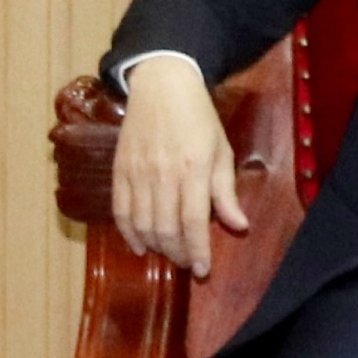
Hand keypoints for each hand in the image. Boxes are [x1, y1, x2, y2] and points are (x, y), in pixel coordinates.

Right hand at [110, 53, 246, 273]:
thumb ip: (226, 192)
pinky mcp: (119, 171)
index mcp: (193, 169)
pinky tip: (139, 246)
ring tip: (169, 254)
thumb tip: (238, 226)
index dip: (197, 251)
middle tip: (188, 263)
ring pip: (142, 224)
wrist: (161, 87)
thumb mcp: (222, 151)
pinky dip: (128, 233)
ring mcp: (137, 174)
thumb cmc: (199, 119)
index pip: (193, 222)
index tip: (203, 270)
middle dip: (177, 253)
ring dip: (155, 246)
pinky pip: (120, 211)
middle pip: (166, 229)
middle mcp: (162, 175)